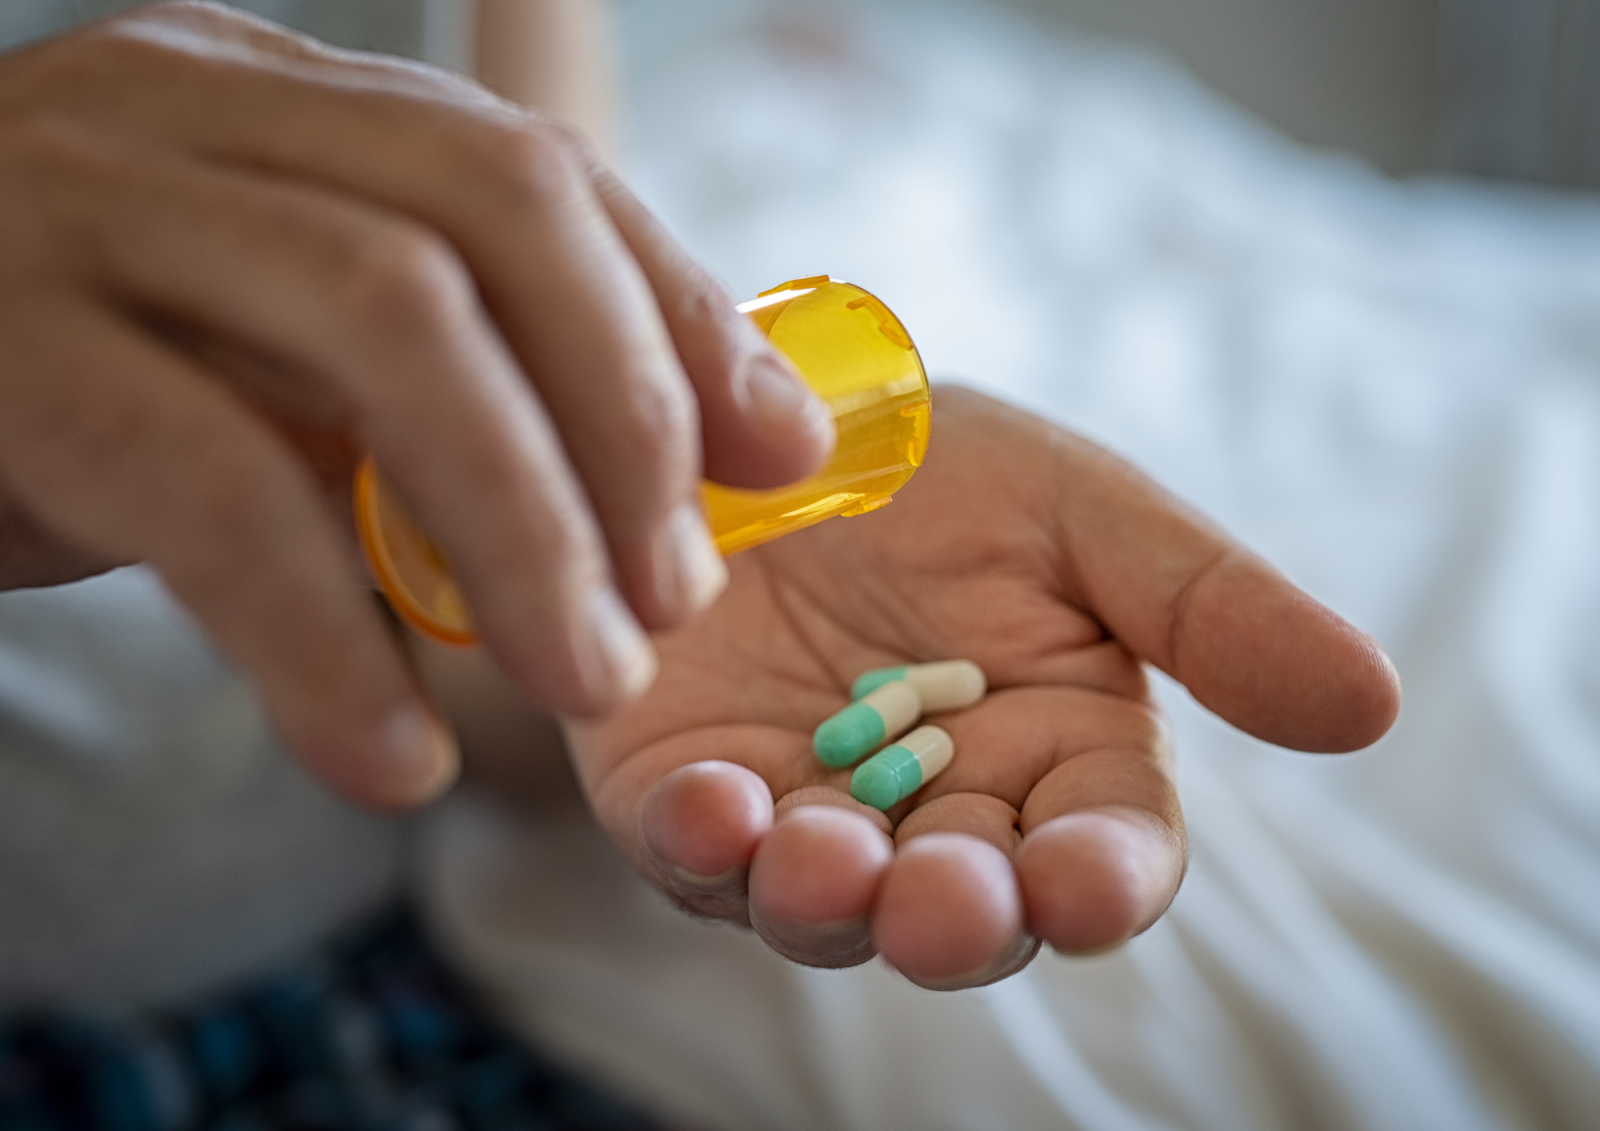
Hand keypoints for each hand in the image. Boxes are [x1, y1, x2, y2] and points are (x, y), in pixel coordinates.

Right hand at [0, 2, 831, 807]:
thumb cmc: (79, 392)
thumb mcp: (279, 359)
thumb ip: (457, 378)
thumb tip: (708, 461)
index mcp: (281, 103)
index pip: (532, 171)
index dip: (680, 317)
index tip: (776, 459)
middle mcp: (188, 112)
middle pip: (486, 215)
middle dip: (622, 414)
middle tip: (677, 597)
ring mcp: (79, 207)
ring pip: (381, 322)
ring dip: (520, 526)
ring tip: (585, 680)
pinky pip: (212, 489)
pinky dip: (328, 637)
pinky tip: (389, 757)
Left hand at [570, 387, 1399, 987]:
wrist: (761, 420)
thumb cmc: (935, 465)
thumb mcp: (1081, 510)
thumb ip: (1206, 607)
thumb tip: (1372, 703)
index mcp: (1053, 752)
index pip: (1102, 851)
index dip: (1097, 882)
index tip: (1084, 886)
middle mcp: (933, 811)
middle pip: (965, 909)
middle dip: (958, 917)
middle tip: (948, 901)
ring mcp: (803, 813)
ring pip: (826, 904)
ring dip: (828, 898)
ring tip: (824, 857)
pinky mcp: (682, 790)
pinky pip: (688, 847)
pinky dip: (699, 841)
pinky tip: (708, 805)